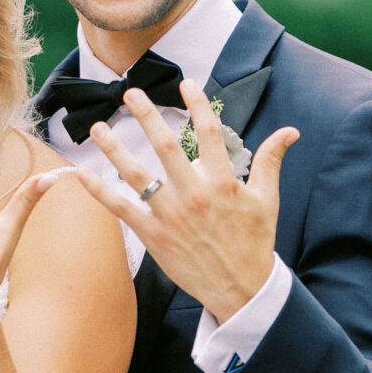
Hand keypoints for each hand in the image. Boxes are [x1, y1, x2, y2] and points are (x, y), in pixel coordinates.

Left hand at [77, 80, 297, 323]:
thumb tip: (289, 132)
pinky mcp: (153, 236)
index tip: (186, 84)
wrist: (241, 289)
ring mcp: (170, 216)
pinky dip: (99, 191)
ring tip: (98, 127)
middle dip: (147, 116)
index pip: (209, 133)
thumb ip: (270, 161)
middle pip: (166, 147)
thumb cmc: (253, 242)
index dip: (198, 105)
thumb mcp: (266, 200)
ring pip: (137, 175)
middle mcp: (194, 195)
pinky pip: (121, 209)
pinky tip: (82, 173)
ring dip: (115, 149)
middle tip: (131, 92)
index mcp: (222, 183)